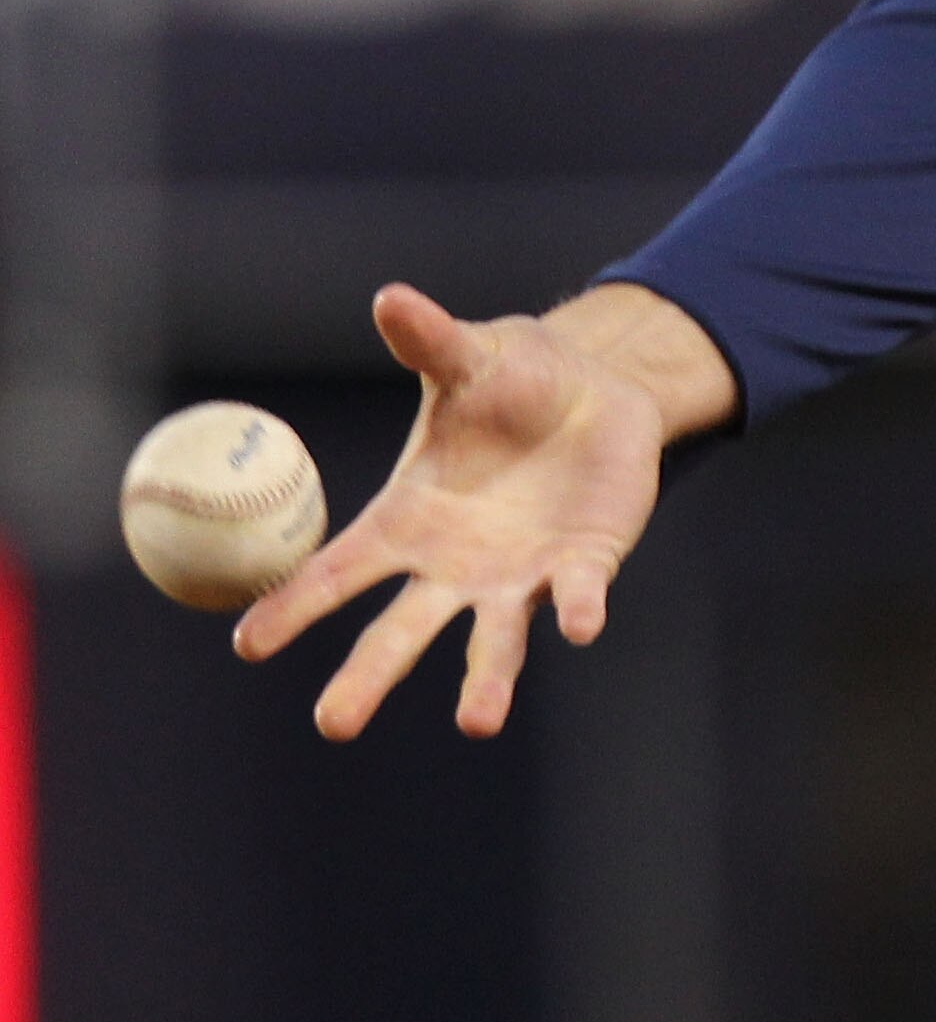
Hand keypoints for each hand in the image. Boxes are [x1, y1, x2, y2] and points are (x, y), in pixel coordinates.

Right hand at [234, 282, 734, 738]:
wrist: (601, 391)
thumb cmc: (514, 380)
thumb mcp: (470, 358)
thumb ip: (431, 340)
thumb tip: (391, 297)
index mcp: (408, 518)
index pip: (339, 569)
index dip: (294, 606)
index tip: (248, 645)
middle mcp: (454, 563)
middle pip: (402, 628)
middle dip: (368, 676)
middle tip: (333, 724)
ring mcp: (517, 575)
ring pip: (495, 638)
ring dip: (487, 680)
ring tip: (477, 721)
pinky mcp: (581, 567)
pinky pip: (577, 596)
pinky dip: (578, 610)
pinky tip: (578, 625)